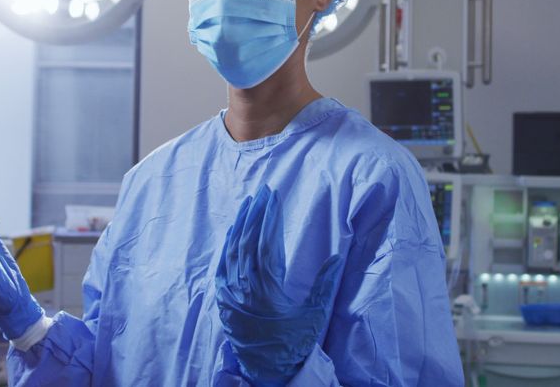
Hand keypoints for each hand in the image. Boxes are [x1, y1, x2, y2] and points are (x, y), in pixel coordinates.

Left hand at [215, 185, 344, 385]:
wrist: (268, 371)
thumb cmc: (294, 345)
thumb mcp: (314, 316)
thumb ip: (324, 284)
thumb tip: (337, 256)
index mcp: (268, 289)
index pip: (267, 244)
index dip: (270, 218)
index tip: (274, 197)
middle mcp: (245, 288)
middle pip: (248, 241)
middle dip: (256, 213)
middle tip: (263, 191)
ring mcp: (231, 293)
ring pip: (233, 250)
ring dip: (241, 224)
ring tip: (249, 203)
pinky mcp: (223, 300)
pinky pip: (223, 266)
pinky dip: (228, 246)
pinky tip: (233, 231)